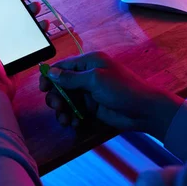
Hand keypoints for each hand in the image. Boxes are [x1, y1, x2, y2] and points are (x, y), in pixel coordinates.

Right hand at [39, 52, 183, 141]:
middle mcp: (86, 75)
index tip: (42, 88)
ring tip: (65, 119)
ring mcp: (89, 92)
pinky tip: (75, 122)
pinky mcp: (92, 106)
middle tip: (57, 107)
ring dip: (62, 109)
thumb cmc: (121, 89)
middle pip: (61, 84)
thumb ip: (71, 77)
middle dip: (56, 96)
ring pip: (67, 99)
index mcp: (88, 63)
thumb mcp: (95, 80)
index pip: (62, 66)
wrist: (144, 110)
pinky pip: (75, 110)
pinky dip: (72, 116)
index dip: (49, 76)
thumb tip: (51, 72)